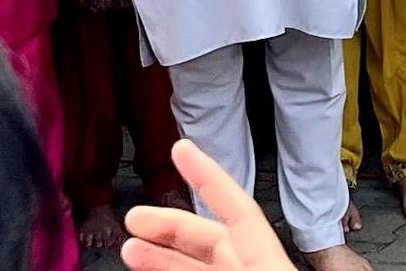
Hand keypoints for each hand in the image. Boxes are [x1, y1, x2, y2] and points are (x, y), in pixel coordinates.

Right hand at [122, 139, 297, 270]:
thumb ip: (222, 249)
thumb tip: (187, 241)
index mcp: (274, 262)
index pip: (239, 209)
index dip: (209, 176)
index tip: (182, 147)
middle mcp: (259, 268)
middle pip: (213, 237)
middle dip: (171, 224)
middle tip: (136, 217)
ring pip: (200, 265)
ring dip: (162, 257)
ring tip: (130, 250)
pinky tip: (149, 270)